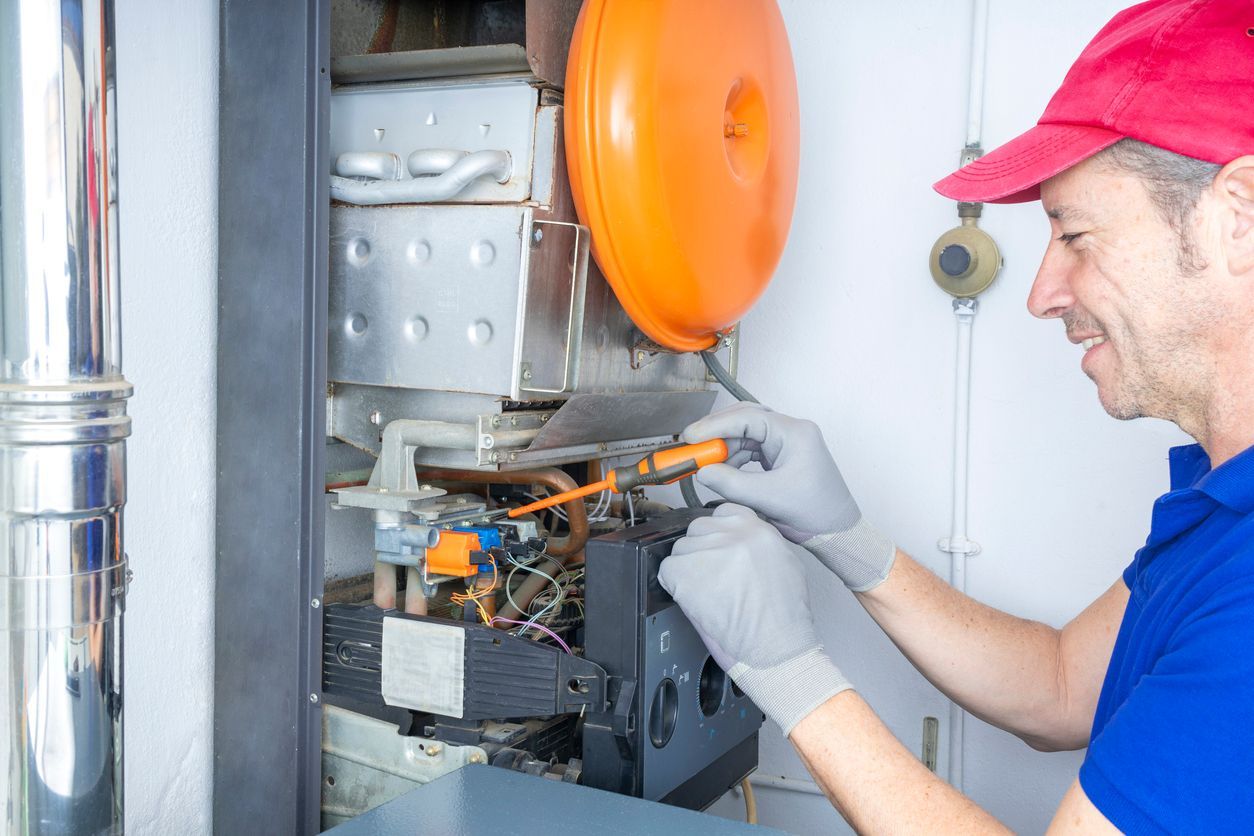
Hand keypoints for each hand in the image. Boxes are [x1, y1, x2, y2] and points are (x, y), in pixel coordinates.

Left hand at [658, 504, 851, 734]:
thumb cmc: (784, 617)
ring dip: (687, 570)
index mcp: (758, 528)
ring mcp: (708, 551)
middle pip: (698, 529)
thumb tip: (740, 542)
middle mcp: (733, 533)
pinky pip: (666, 571)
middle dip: (701, 552)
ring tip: (707, 594)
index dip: (717, 534)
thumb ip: (760, 544)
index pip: (724, 512)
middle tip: (712, 578)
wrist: (777, 647)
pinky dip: (674, 586)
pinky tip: (694, 600)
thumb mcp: (785, 564)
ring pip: (681, 549)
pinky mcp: (686, 572)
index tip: (717, 550)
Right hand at [683, 403, 896, 591]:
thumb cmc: (816, 514)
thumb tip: (703, 472)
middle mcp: (792, 432)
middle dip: (717, 433)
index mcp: (795, 433)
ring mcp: (787, 443)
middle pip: (745, 419)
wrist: (838, 533)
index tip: (691, 437)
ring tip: (706, 464)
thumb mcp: (768, 498)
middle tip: (692, 446)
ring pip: (746, 434)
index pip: (748, 417)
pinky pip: (752, 449)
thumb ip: (732, 483)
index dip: (715, 425)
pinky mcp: (782, 456)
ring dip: (725, 448)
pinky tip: (723, 471)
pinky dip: (734, 459)